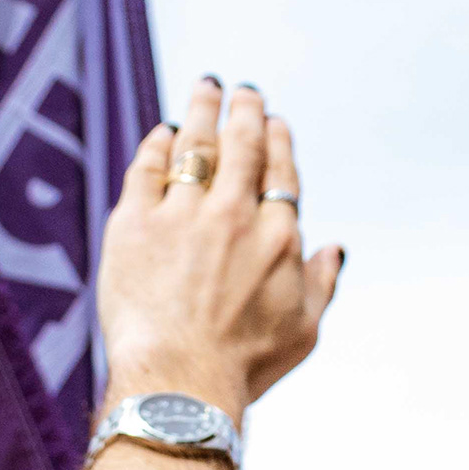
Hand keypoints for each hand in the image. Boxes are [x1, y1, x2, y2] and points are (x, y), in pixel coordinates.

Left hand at [96, 80, 344, 419]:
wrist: (179, 380)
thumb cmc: (244, 364)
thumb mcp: (303, 331)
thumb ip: (322, 283)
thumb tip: (334, 250)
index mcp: (278, 237)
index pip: (280, 172)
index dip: (276, 140)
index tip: (272, 121)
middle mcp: (233, 215)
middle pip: (241, 146)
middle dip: (243, 111)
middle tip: (241, 92)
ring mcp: (181, 215)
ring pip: (194, 145)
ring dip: (202, 110)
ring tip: (205, 89)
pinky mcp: (134, 223)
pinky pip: (147, 169)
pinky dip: (156, 146)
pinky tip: (161, 134)